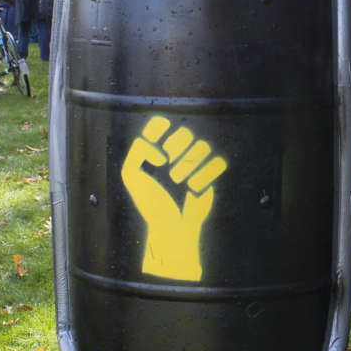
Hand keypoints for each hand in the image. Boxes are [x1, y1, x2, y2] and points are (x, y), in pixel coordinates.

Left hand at [121, 116, 227, 280]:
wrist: (167, 226)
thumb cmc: (149, 202)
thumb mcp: (132, 175)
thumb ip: (138, 153)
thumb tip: (162, 153)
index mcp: (159, 149)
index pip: (161, 123)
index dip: (158, 128)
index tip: (153, 143)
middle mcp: (180, 153)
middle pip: (185, 132)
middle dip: (176, 146)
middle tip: (165, 164)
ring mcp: (197, 164)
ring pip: (203, 146)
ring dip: (188, 162)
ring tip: (176, 180)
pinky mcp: (210, 177)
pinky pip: (218, 162)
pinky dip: (205, 174)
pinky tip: (192, 188)